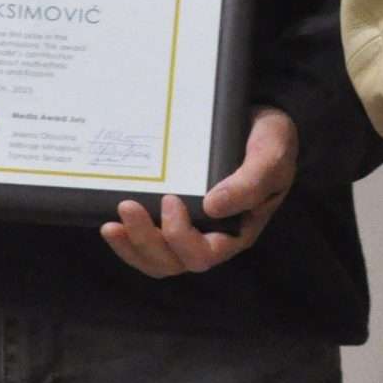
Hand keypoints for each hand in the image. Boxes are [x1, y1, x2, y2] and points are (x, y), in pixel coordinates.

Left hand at [101, 104, 295, 277]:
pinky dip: (128, 240)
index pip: (204, 254)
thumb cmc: (271, 140)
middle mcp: (212, 238)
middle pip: (173, 261)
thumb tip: (212, 206)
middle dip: (146, 241)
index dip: (181, 236)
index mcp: (237, 231)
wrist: (259, 120)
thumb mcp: (270, 157)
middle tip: (128, 206)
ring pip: (156, 259)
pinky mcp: (172, 217)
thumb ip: (250, 181)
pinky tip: (111, 225)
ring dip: (132, 246)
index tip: (171, 200)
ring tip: (112, 225)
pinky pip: (148, 243)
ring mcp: (191, 230)